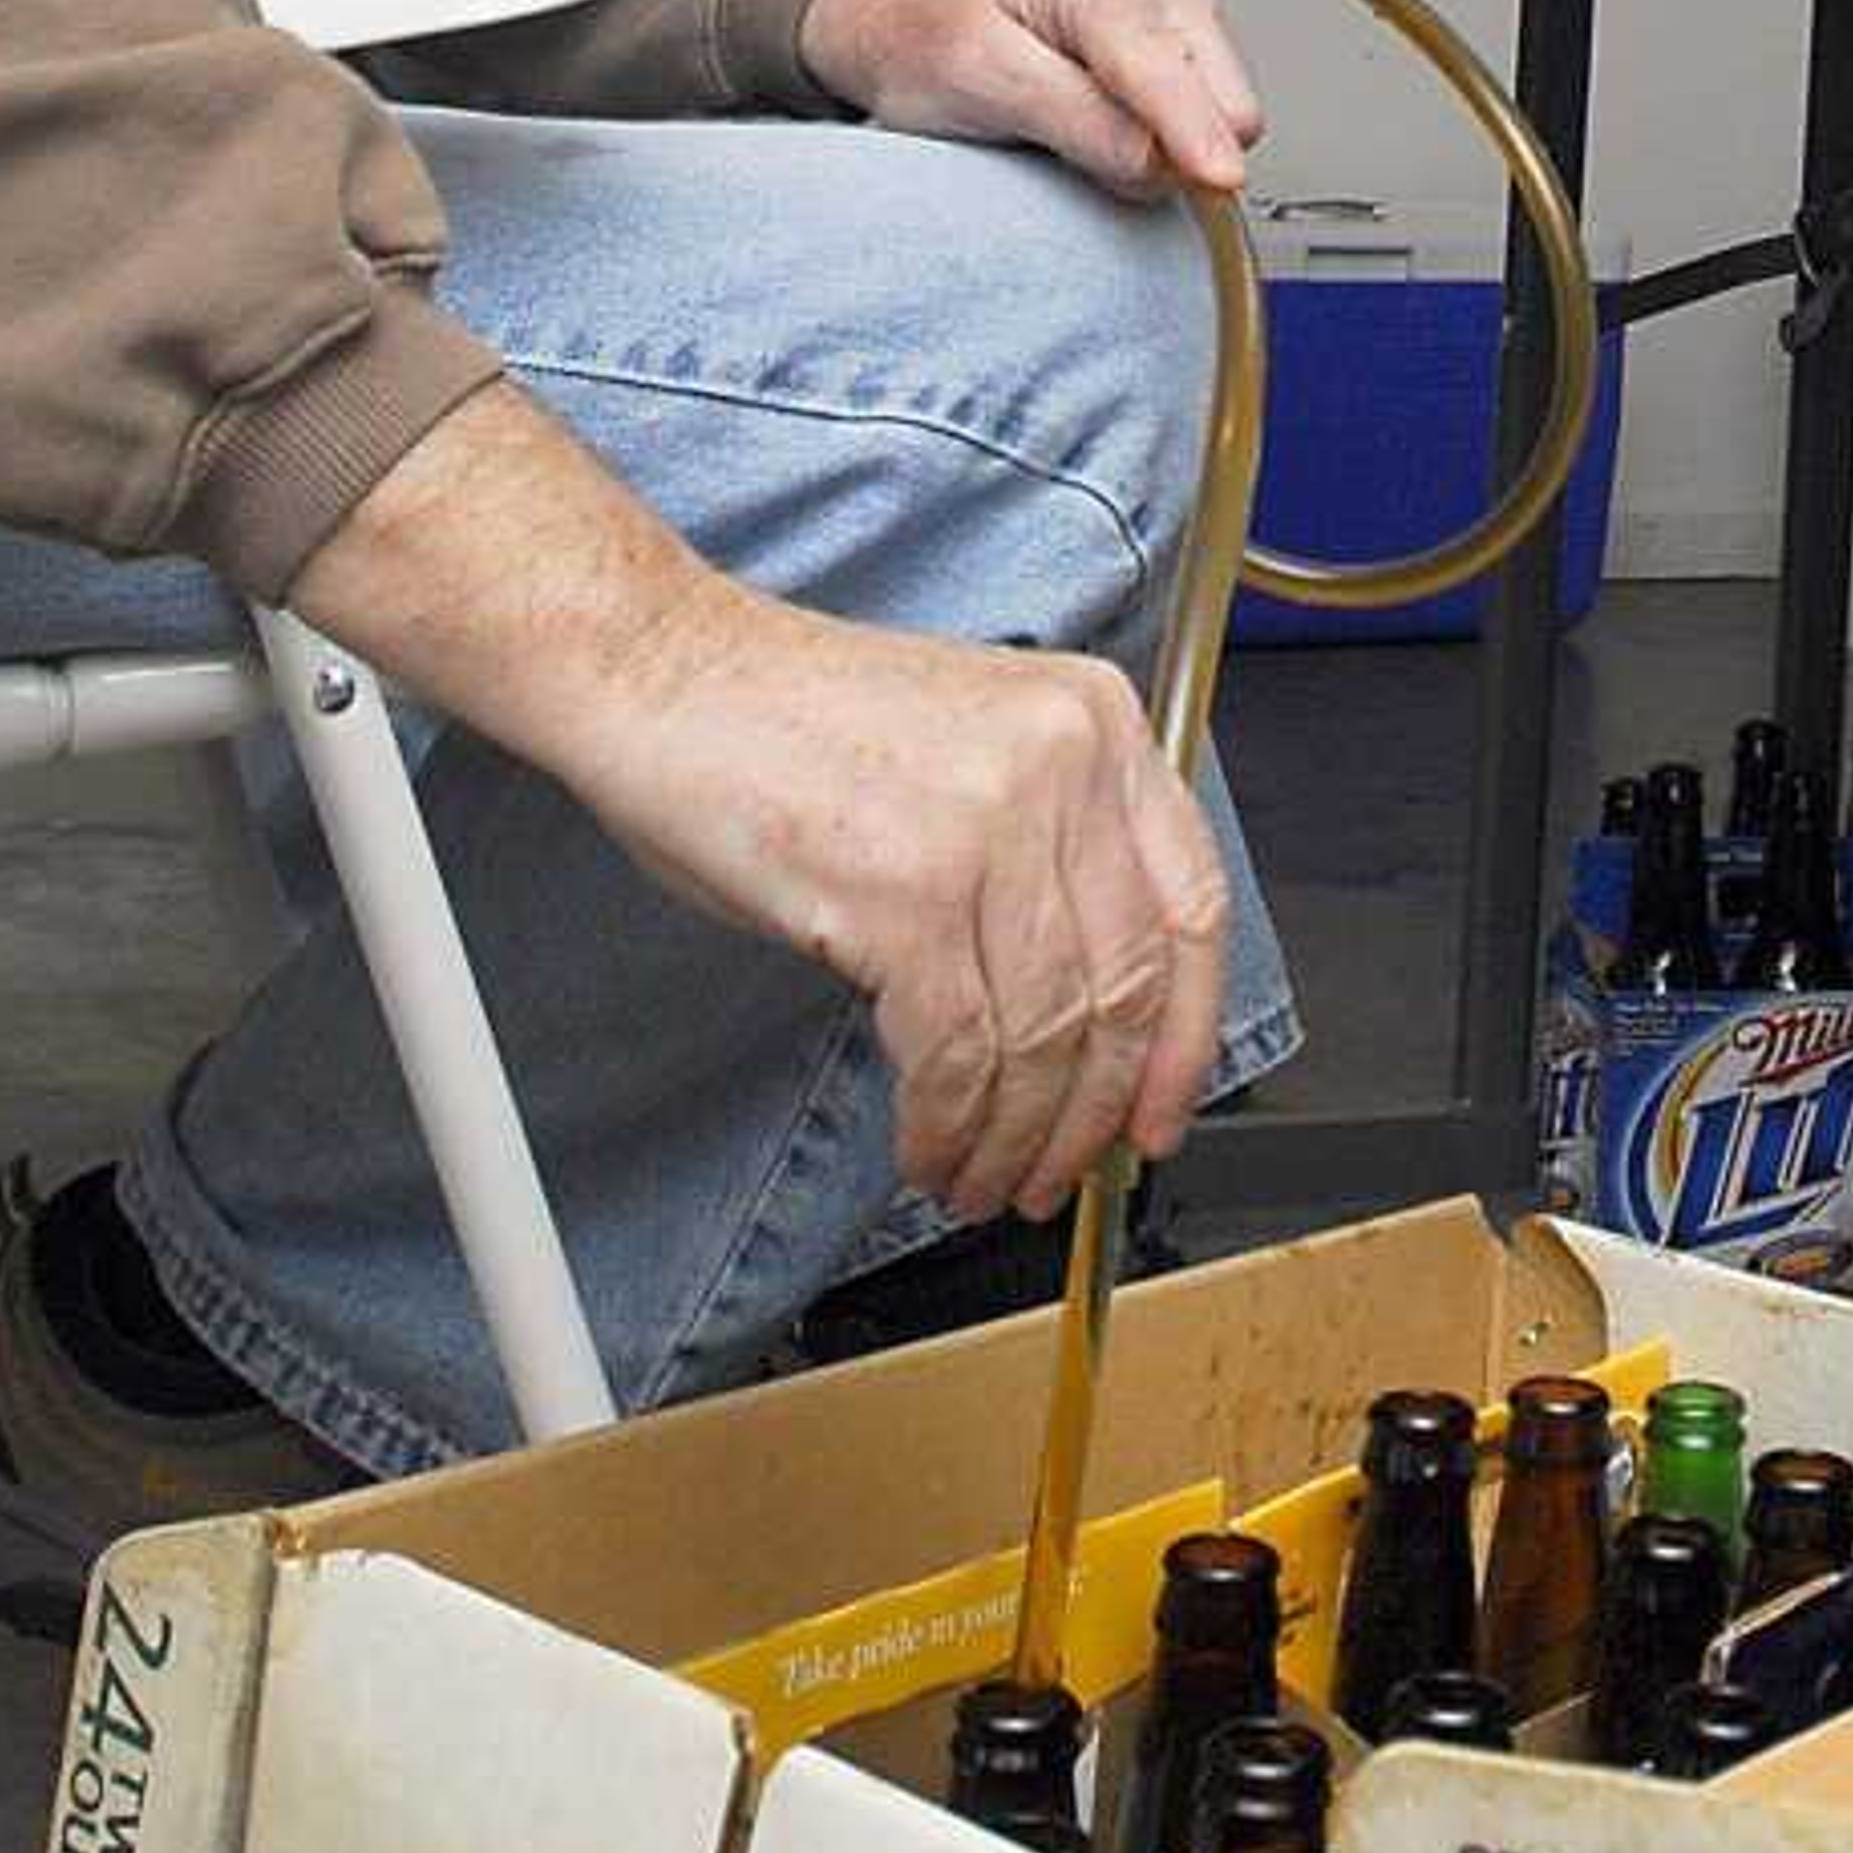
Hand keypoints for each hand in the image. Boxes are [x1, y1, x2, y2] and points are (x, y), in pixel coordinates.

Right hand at [590, 596, 1232, 1221]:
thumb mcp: (972, 749)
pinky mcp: (905, 895)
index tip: (1161, 1114)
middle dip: (1095, 1114)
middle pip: (1126, 989)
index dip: (1187, 1037)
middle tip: (1059, 1174)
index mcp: (1096, 720)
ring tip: (983, 1179)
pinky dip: (947, 1126)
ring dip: (1015, 1139)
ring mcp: (988, 827)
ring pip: (1045, 1038)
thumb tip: (1092, 1020)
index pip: (1192, 907)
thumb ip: (1050, 854)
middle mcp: (1063, 763)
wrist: (660, 673)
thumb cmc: (791, 722)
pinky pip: (957, 1054)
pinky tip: (927, 1148)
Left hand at [799, 0, 1261, 197]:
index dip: (1191, 127)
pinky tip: (1112, 126)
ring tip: (1083, 130)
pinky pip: (1215, 121)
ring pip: (1226, 112)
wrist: (918, 28)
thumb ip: (1074, 118)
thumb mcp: (979, 81)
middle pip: (1216, 92)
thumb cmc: (936, 45)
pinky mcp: (1193, 47)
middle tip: (1077, 148)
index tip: (1217, 180)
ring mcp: (1181, 10)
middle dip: (1170, 147)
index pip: (1161, 62)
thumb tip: (1160, 162)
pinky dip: (1168, 143)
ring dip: (1168, 148)